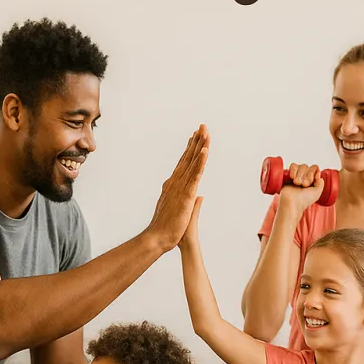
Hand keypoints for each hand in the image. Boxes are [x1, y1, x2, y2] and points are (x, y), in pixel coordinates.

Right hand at [145, 126, 209, 252]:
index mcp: (175, 185)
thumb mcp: (184, 211)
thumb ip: (192, 201)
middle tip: (202, 126)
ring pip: (192, 162)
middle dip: (196, 141)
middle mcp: (176, 182)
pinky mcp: (186, 194)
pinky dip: (200, 161)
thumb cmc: (168, 227)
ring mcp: (180, 186)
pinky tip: (205, 150)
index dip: (191, 149)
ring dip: (200, 145)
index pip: (185, 163)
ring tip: (205, 132)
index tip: (196, 136)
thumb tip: (199, 196)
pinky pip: (195, 174)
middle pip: (189, 157)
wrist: (158, 237)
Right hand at [279, 162, 325, 211]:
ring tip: (297, 183)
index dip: (312, 174)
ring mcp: (296, 175)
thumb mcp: (317, 192)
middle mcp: (304, 177)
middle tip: (303, 185)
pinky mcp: (288, 175)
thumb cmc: (304, 200)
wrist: (292, 203)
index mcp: (312, 180)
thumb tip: (318, 173)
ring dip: (300, 174)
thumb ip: (320, 182)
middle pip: (307, 167)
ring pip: (301, 166)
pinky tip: (292, 177)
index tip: (309, 184)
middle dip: (306, 176)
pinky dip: (293, 170)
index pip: (315, 168)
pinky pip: (293, 165)